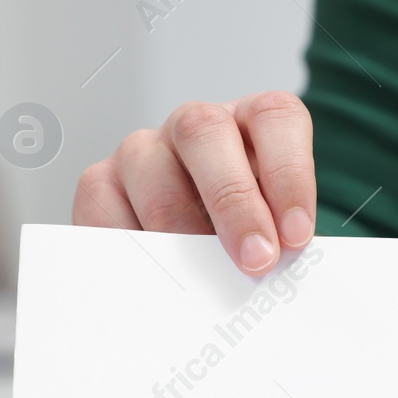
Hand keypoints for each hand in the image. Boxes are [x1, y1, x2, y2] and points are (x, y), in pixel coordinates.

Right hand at [74, 92, 316, 274]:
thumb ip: (280, 239)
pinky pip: (104, 204)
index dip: (289, 172)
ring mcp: (143, 150)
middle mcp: (195, 127)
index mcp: (250, 124)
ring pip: (152, 168)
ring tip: (200, 279)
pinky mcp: (100, 182)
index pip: (274, 117)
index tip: (296, 235)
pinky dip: (130, 244)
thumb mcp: (272, 232)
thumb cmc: (239, 240)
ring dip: (180, 230)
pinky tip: (153, 276)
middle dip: (233, 200)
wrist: (188, 259)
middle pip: (206, 131)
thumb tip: (278, 269)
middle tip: (254, 259)